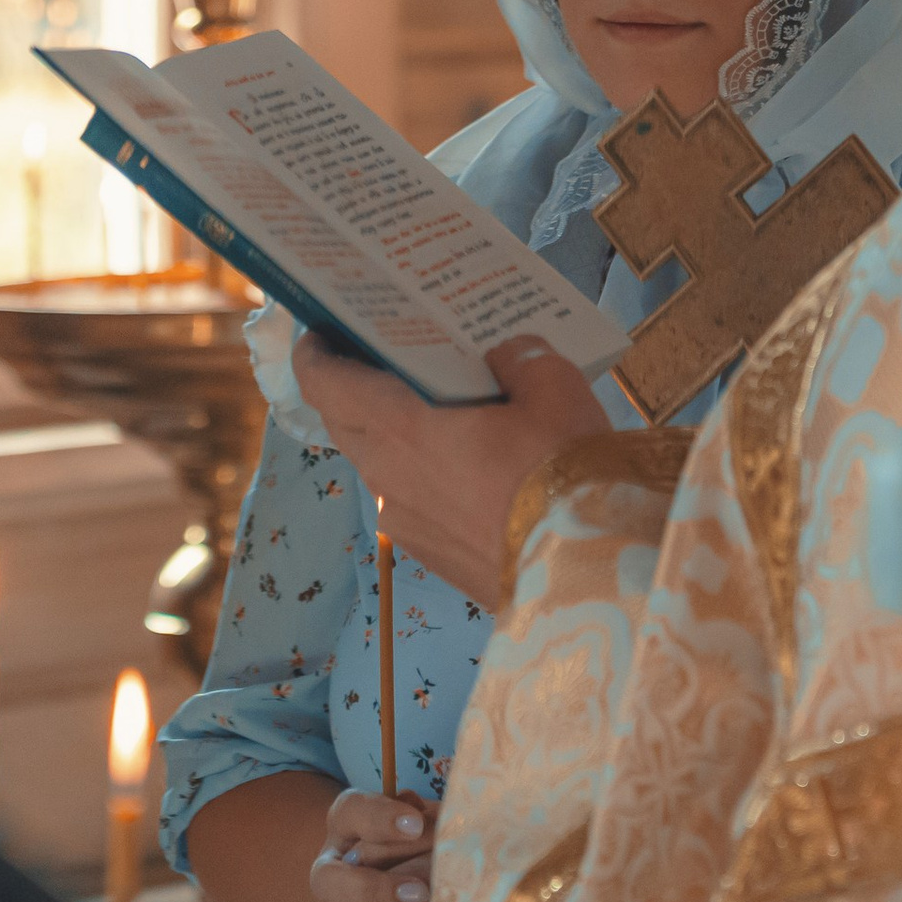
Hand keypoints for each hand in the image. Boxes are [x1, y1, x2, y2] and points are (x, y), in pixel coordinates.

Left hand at [300, 333, 609, 608]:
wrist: (586, 572)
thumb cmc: (561, 468)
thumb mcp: (552, 385)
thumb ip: (517, 356)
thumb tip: (502, 354)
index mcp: (402, 431)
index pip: (327, 385)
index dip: (314, 354)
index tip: (321, 329)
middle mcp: (390, 479)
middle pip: (347, 424)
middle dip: (352, 388)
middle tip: (385, 357)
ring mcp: (408, 525)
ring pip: (381, 465)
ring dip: (392, 434)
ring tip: (438, 409)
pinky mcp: (433, 557)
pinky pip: (411, 500)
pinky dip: (423, 472)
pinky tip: (469, 466)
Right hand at [308, 787, 437, 901]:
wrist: (397, 868)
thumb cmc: (415, 833)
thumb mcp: (420, 815)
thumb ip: (429, 816)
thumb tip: (451, 821)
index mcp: (347, 825)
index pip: (351, 812)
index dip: (380, 819)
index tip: (416, 824)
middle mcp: (335, 869)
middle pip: (331, 881)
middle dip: (375, 889)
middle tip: (421, 892)